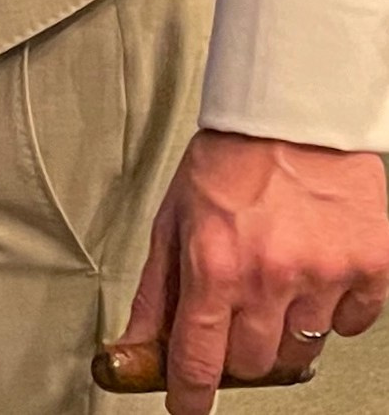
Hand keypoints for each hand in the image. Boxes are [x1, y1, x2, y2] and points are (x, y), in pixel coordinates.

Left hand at [110, 130, 388, 411]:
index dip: (190, 395)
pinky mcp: (369, 269)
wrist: (292, 114)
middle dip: (237, 348)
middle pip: (253, 363)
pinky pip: (351, 324)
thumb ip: (157, 288)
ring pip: (302, 350)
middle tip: (234, 311)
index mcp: (214, 263)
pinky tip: (314, 269)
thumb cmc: (229, 159)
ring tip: (274, 277)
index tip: (187, 408)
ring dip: (283, 328)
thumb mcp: (173, 217)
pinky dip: (332, 309)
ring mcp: (324, 275)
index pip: (199, 360)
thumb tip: (134, 343)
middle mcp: (270, 277)